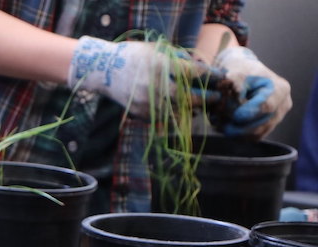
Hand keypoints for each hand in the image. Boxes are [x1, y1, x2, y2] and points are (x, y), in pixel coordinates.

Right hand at [68, 36, 216, 117]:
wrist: (104, 71)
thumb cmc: (133, 55)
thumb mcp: (156, 49)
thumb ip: (178, 57)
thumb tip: (200, 66)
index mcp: (161, 66)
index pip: (195, 73)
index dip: (212, 75)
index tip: (221, 76)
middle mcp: (155, 86)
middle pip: (190, 98)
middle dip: (207, 98)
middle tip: (216, 97)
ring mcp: (147, 102)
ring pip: (179, 112)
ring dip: (193, 111)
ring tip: (201, 107)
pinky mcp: (141, 113)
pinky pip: (164, 119)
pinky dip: (176, 116)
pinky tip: (182, 112)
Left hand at [211, 46, 291, 139]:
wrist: (240, 75)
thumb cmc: (238, 70)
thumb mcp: (236, 71)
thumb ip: (235, 82)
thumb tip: (237, 96)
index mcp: (280, 89)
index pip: (267, 106)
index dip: (249, 113)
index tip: (234, 116)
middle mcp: (283, 105)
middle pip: (262, 124)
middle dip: (239, 126)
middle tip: (219, 123)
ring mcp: (276, 118)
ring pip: (256, 134)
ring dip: (235, 132)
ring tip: (218, 124)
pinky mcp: (266, 128)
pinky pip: (251, 138)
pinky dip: (237, 135)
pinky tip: (224, 126)